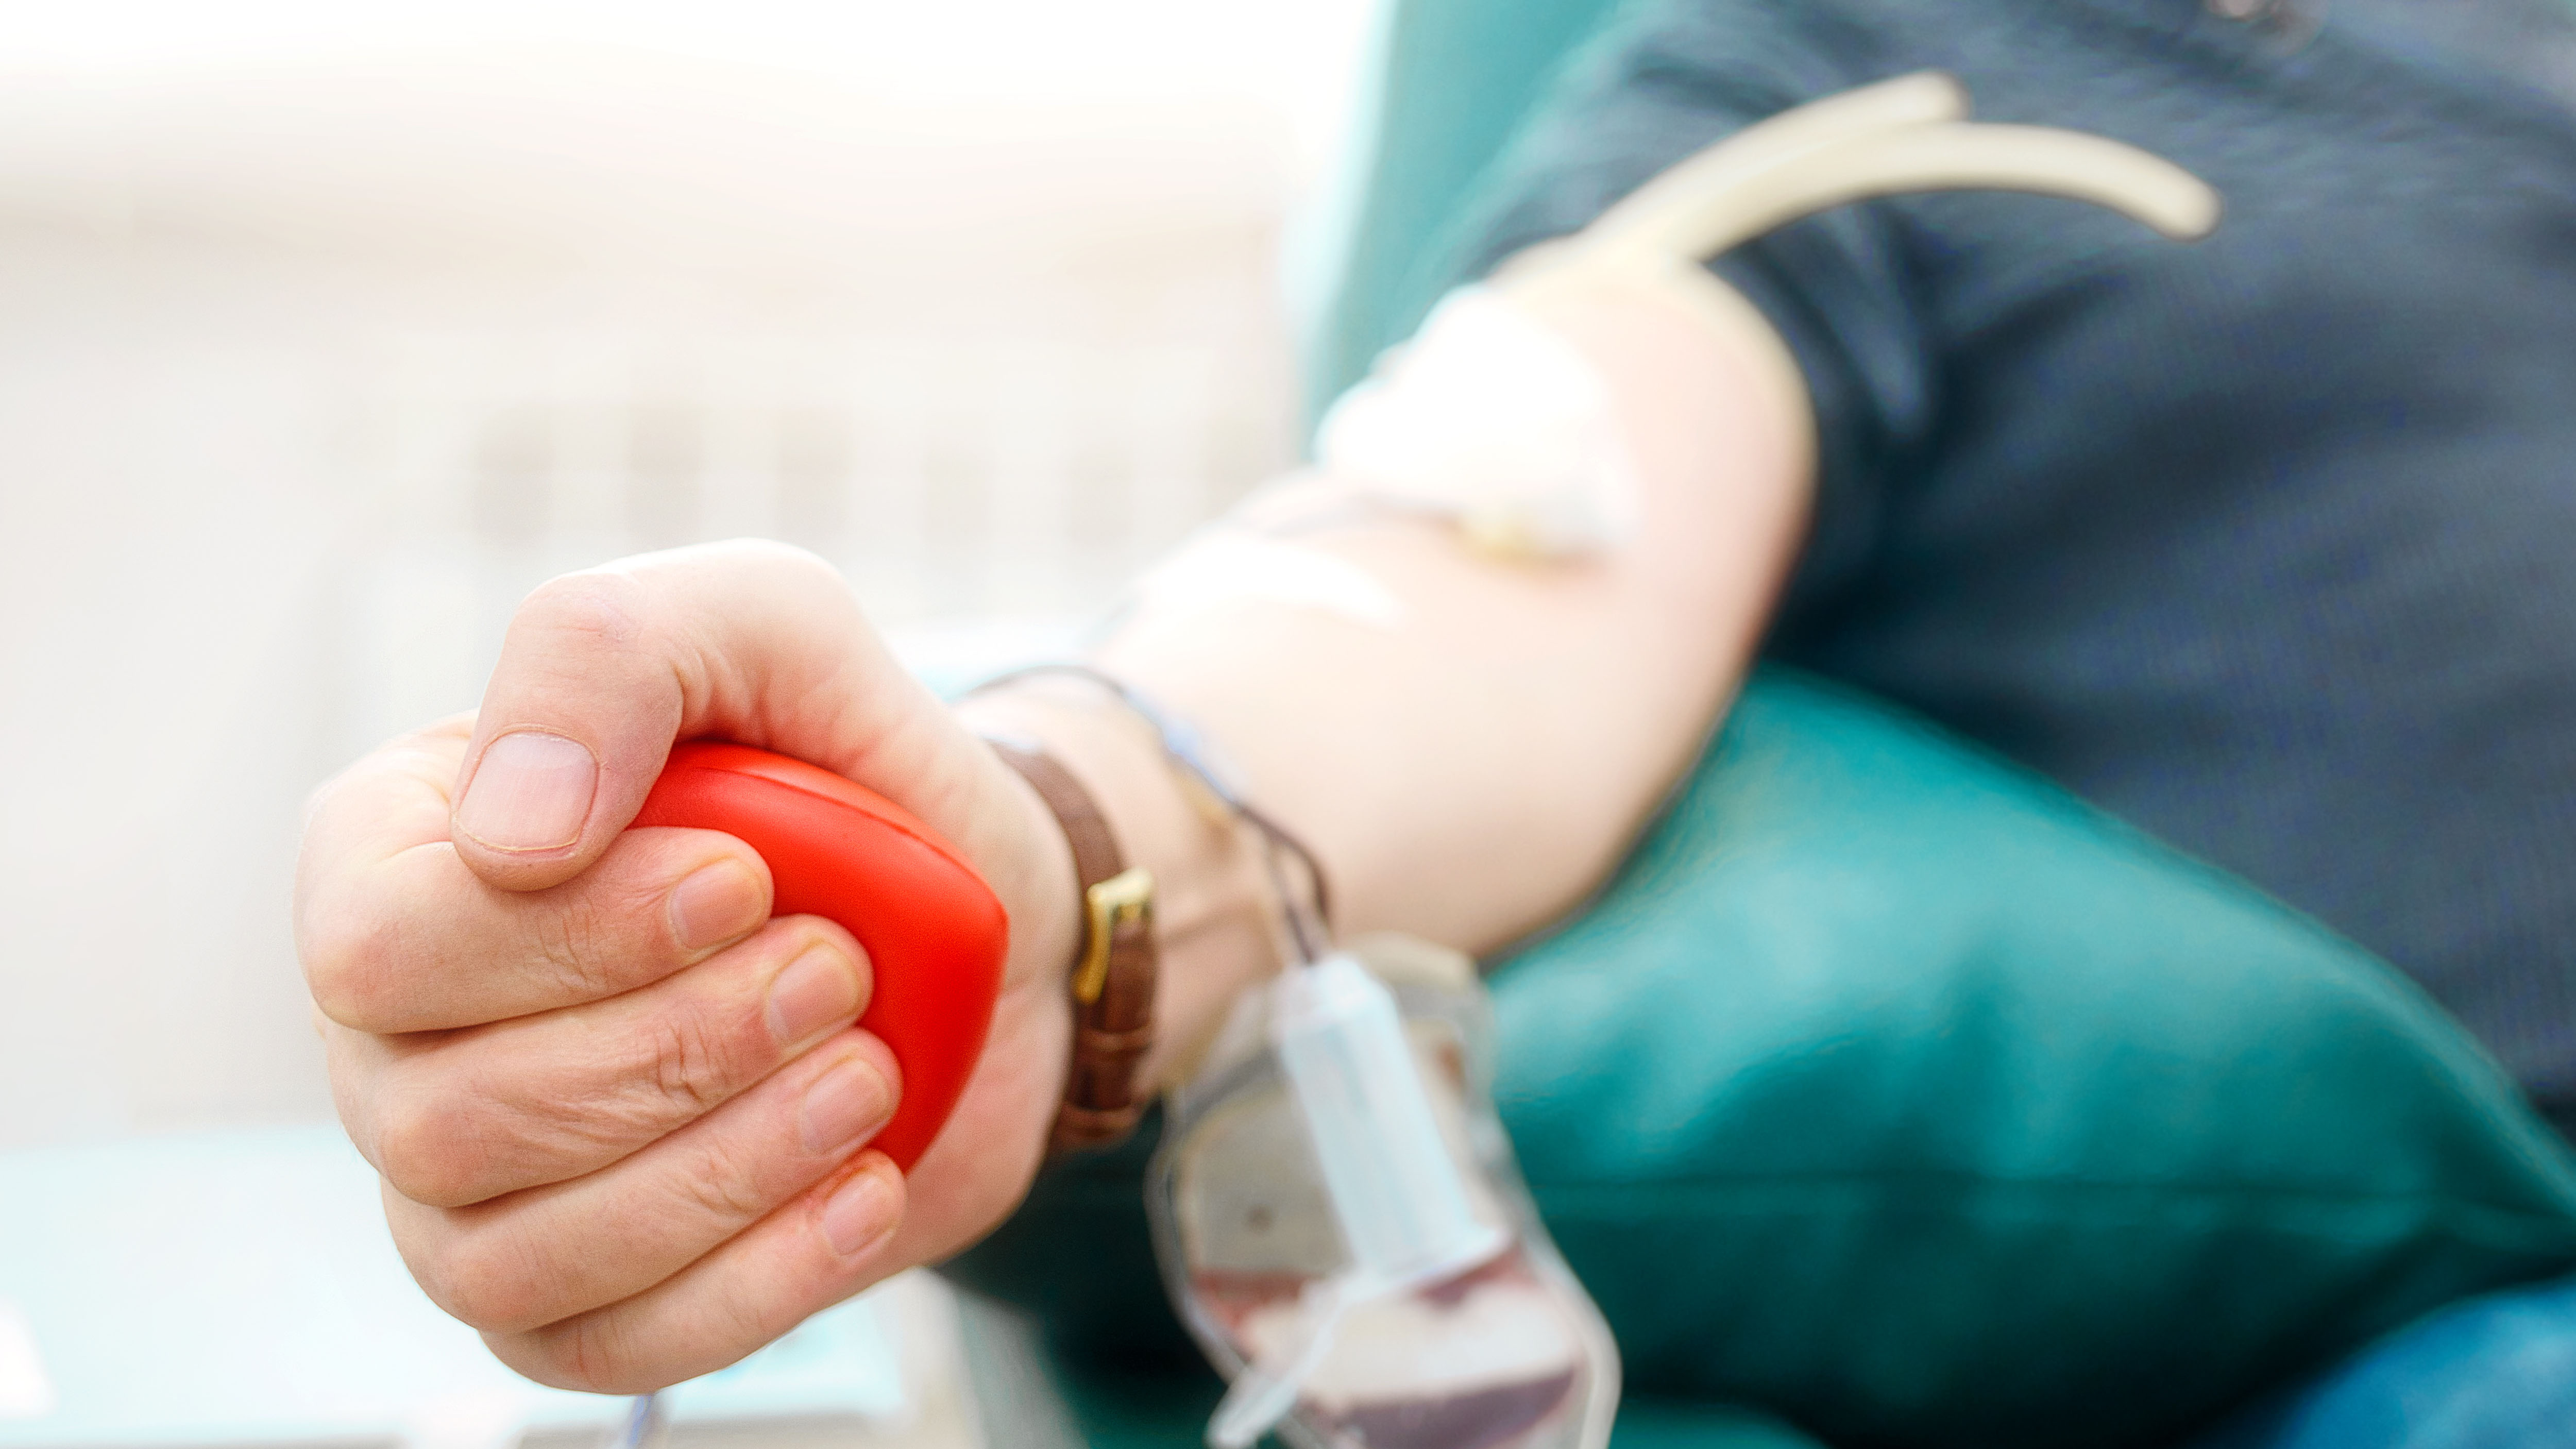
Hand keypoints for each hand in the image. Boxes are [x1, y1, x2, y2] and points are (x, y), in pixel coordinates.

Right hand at [296, 541, 1077, 1391]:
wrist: (985, 913)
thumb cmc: (848, 760)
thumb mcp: (763, 625)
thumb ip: (613, 653)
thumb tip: (509, 835)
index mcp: (395, 860)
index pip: (381, 940)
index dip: (572, 931)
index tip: (747, 877)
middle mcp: (396, 1037)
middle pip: (451, 1116)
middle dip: (680, 1049)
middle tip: (838, 972)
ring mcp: (467, 1189)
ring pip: (517, 1252)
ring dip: (722, 1169)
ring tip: (865, 1075)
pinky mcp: (579, 1299)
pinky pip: (606, 1351)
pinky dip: (754, 1283)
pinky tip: (862, 1189)